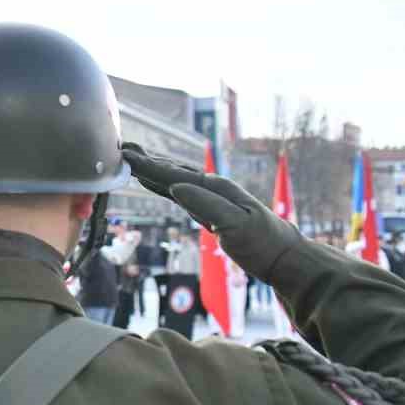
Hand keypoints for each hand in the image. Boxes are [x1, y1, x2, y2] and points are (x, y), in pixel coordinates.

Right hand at [122, 143, 302, 281]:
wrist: (282, 257)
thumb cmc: (262, 242)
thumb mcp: (236, 225)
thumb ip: (206, 205)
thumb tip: (177, 187)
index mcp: (216, 187)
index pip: (175, 174)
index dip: (149, 166)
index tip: (126, 154)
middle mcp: (211, 187)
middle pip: (172, 171)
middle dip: (147, 160)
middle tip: (123, 147)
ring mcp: (209, 198)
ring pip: (174, 179)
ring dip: (152, 169)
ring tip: (132, 159)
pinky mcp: (208, 210)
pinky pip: (178, 192)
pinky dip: (162, 185)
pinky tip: (151, 182)